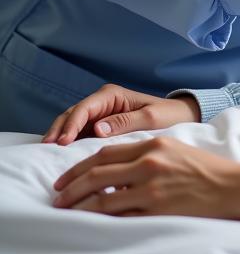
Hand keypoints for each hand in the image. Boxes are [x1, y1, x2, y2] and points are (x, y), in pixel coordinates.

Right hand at [42, 85, 199, 144]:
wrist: (180, 119)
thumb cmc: (168, 116)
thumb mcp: (151, 118)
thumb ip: (126, 122)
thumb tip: (96, 130)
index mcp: (113, 95)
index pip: (85, 108)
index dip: (71, 124)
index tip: (62, 143)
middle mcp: (102, 103)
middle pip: (72, 115)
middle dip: (59, 130)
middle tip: (46, 150)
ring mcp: (98, 116)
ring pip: (71, 125)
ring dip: (59, 138)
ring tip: (46, 155)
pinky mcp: (97, 129)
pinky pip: (78, 136)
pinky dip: (67, 145)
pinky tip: (59, 158)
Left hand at [51, 136, 239, 224]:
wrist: (231, 185)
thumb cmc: (205, 169)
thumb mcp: (175, 150)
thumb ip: (147, 156)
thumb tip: (115, 171)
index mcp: (153, 144)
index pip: (106, 153)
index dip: (80, 166)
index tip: (65, 178)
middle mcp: (149, 161)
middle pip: (98, 172)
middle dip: (71, 185)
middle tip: (56, 196)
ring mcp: (151, 185)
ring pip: (102, 196)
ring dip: (79, 204)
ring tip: (66, 211)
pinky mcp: (155, 206)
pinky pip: (118, 214)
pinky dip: (100, 217)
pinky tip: (91, 221)